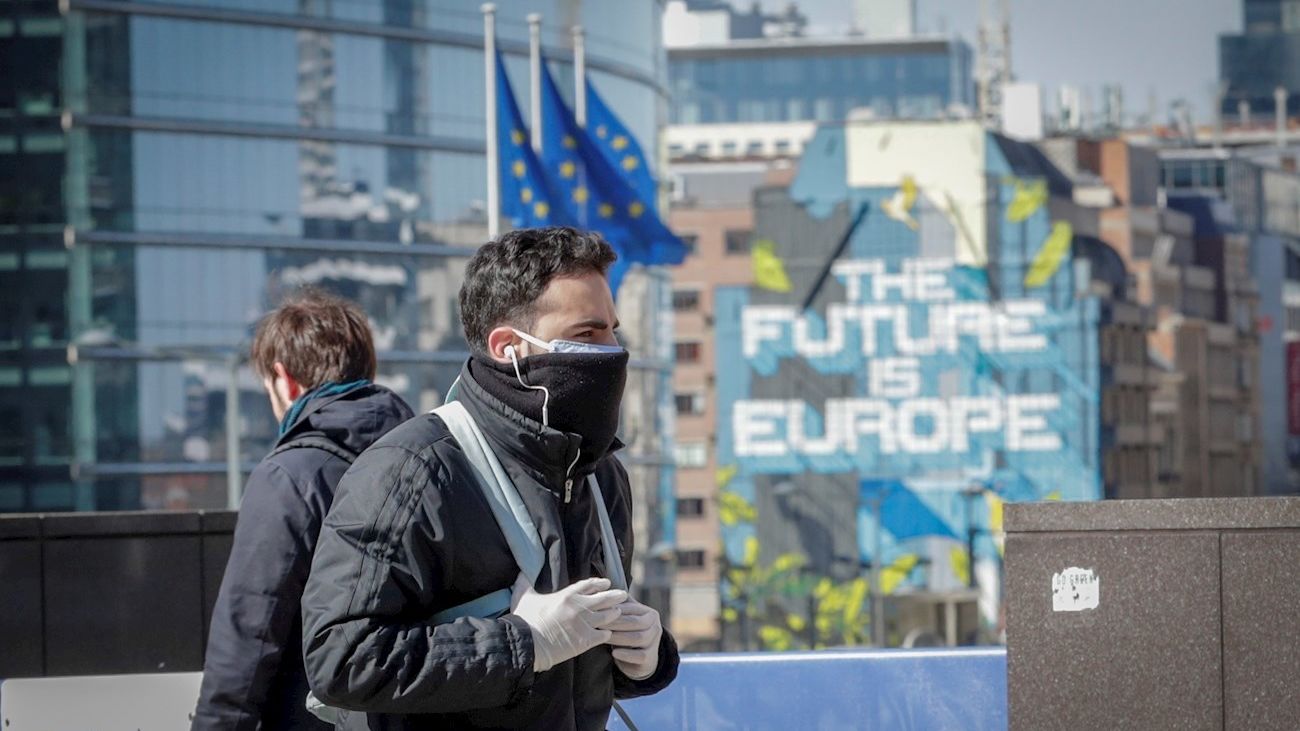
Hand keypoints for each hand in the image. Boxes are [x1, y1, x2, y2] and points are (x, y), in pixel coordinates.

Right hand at [511, 576, 626, 672]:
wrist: (528, 644)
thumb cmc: (525, 620)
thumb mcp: (524, 597)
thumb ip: (525, 583)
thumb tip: (521, 572)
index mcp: (567, 595)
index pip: (589, 585)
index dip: (600, 583)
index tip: (607, 583)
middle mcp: (580, 607)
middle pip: (605, 598)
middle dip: (615, 596)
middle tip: (624, 595)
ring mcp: (585, 624)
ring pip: (608, 616)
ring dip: (614, 614)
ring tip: (620, 612)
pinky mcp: (586, 641)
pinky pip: (604, 635)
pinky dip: (608, 633)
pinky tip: (610, 634)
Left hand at [602, 597, 661, 679]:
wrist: (638, 660)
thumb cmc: (627, 633)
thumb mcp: (625, 618)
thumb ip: (618, 606)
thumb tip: (601, 589)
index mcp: (649, 613)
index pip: (631, 609)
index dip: (614, 609)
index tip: (597, 610)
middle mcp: (655, 626)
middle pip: (635, 622)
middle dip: (615, 622)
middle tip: (597, 624)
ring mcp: (655, 642)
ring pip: (638, 637)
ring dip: (619, 637)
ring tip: (603, 637)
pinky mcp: (651, 658)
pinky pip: (640, 655)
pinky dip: (626, 654)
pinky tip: (614, 652)